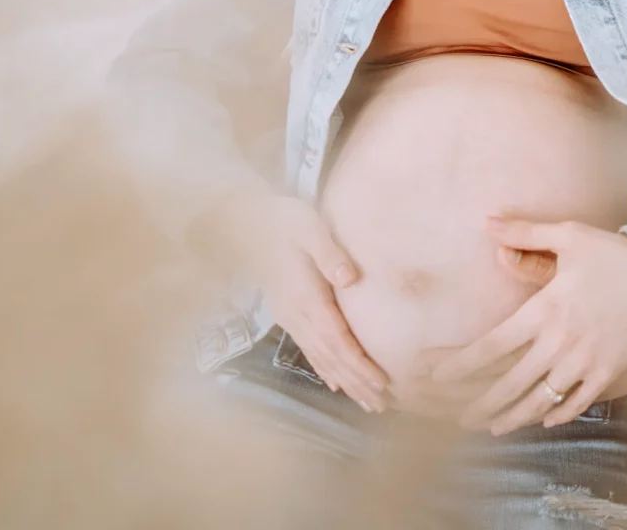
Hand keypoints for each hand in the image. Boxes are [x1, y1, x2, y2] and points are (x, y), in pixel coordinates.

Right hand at [196, 192, 387, 412]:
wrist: (244, 222)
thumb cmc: (282, 221)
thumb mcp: (307, 227)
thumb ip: (329, 253)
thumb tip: (349, 279)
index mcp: (306, 299)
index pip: (338, 342)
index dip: (359, 365)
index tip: (382, 383)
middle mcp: (297, 316)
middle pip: (332, 358)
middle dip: (357, 383)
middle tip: (382, 405)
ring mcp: (291, 317)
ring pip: (321, 358)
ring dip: (346, 381)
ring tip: (368, 402)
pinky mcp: (290, 313)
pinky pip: (310, 348)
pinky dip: (326, 368)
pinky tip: (336, 382)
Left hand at [428, 217, 626, 433]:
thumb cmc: (619, 256)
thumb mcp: (571, 236)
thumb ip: (527, 232)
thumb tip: (488, 223)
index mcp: (544, 310)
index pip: (491, 345)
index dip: (460, 365)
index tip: (436, 377)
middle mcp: (559, 343)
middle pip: (509, 382)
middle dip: (478, 403)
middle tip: (455, 419)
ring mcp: (584, 362)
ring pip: (539, 399)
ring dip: (511, 416)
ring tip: (491, 427)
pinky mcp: (609, 373)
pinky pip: (577, 401)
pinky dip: (557, 414)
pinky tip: (543, 420)